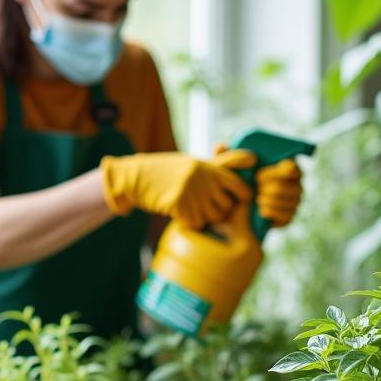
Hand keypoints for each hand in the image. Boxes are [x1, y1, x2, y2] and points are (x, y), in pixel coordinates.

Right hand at [100, 151, 251, 227]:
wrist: (135, 177)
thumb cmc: (164, 171)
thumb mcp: (190, 163)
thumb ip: (214, 165)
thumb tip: (244, 157)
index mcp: (207, 167)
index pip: (238, 184)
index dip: (243, 195)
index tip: (239, 200)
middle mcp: (203, 178)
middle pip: (227, 205)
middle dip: (220, 210)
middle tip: (207, 208)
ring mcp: (191, 191)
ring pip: (212, 217)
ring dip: (205, 218)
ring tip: (194, 211)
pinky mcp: (179, 204)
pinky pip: (196, 223)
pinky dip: (191, 223)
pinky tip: (182, 215)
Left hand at [213, 145, 302, 227]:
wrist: (233, 213)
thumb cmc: (235, 186)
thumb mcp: (228, 172)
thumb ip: (225, 159)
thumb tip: (221, 146)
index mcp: (284, 167)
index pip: (293, 167)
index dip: (278, 172)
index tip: (258, 177)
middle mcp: (294, 183)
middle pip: (294, 186)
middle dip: (273, 189)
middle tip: (257, 190)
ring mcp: (293, 201)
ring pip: (290, 201)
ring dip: (270, 200)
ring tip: (257, 199)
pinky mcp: (289, 217)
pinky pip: (286, 215)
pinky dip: (271, 212)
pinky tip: (261, 211)